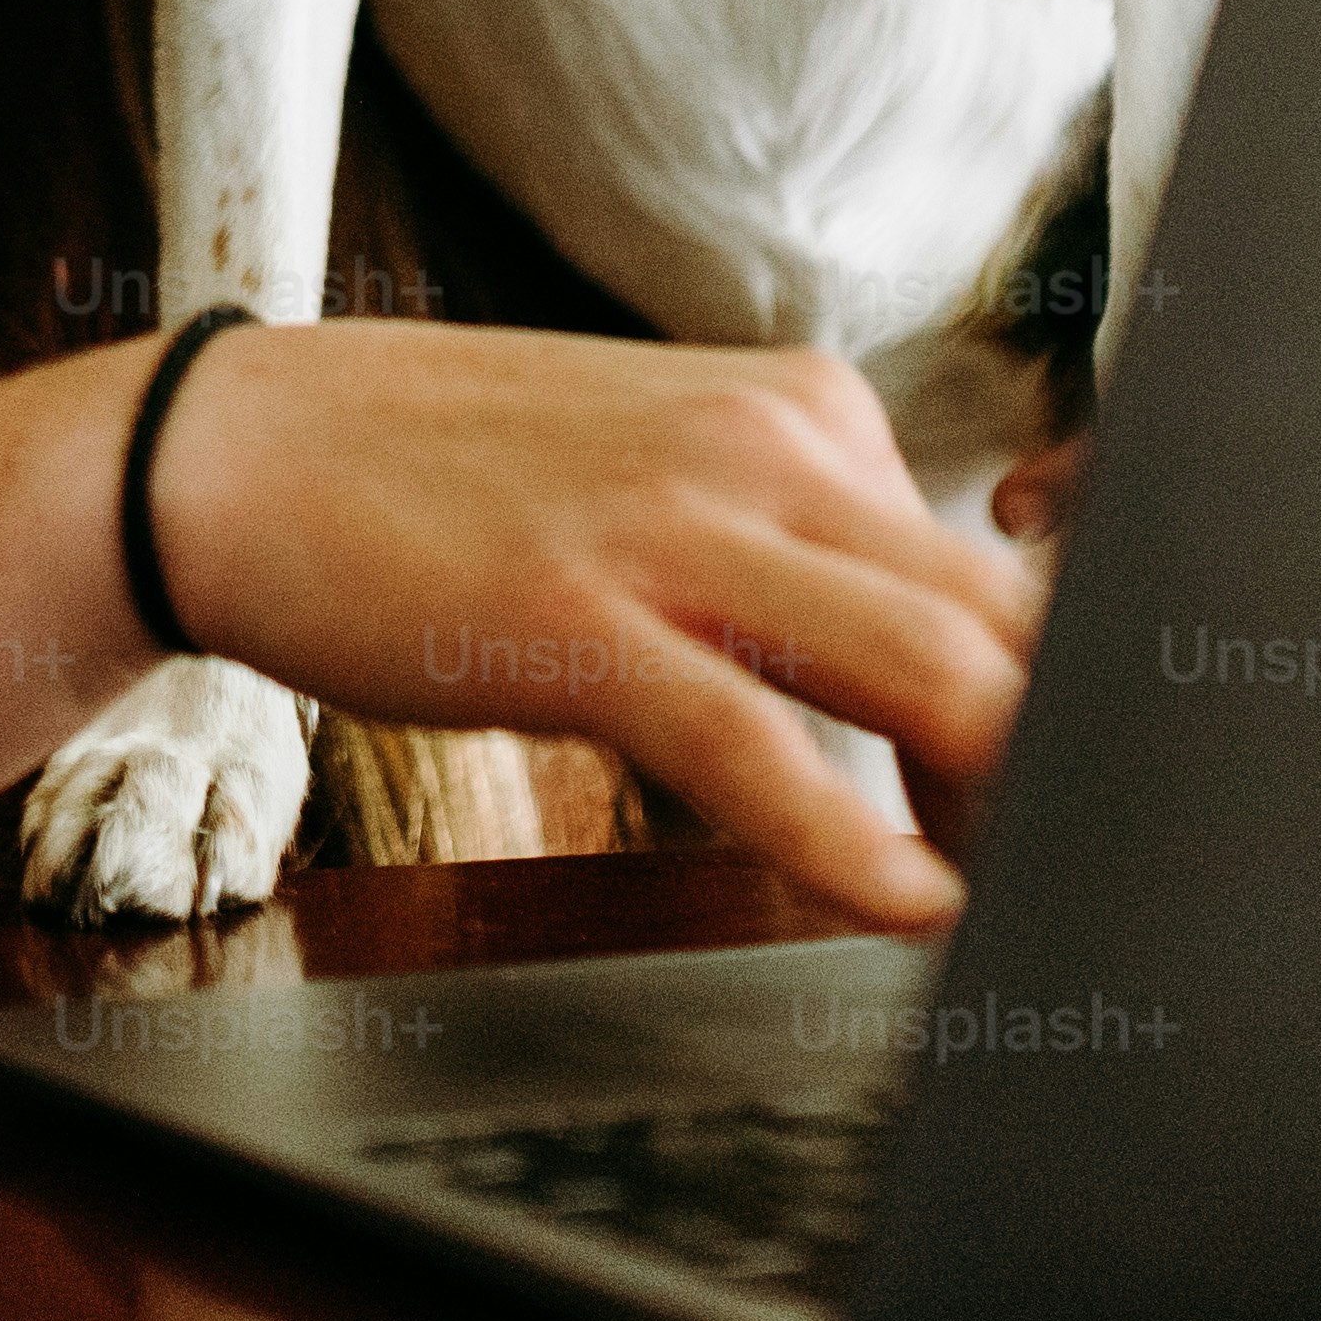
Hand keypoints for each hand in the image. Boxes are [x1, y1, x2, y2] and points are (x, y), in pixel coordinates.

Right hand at [135, 320, 1030, 932]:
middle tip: (1078, 886)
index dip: (1063, 703)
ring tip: (1028, 912)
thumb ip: (799, 549)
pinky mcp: (577, 619)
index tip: (1072, 805)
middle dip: (1065, 767)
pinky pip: (755, 742)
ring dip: (1000, 807)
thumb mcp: (666, 473)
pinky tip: (906, 905)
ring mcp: (674, 529)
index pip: (1005, 570)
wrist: (242, 448)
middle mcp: (768, 448)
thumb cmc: (452, 483)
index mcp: (805, 409)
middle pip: (1002, 622)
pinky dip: (851, 840)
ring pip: (921, 668)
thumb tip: (927, 678)